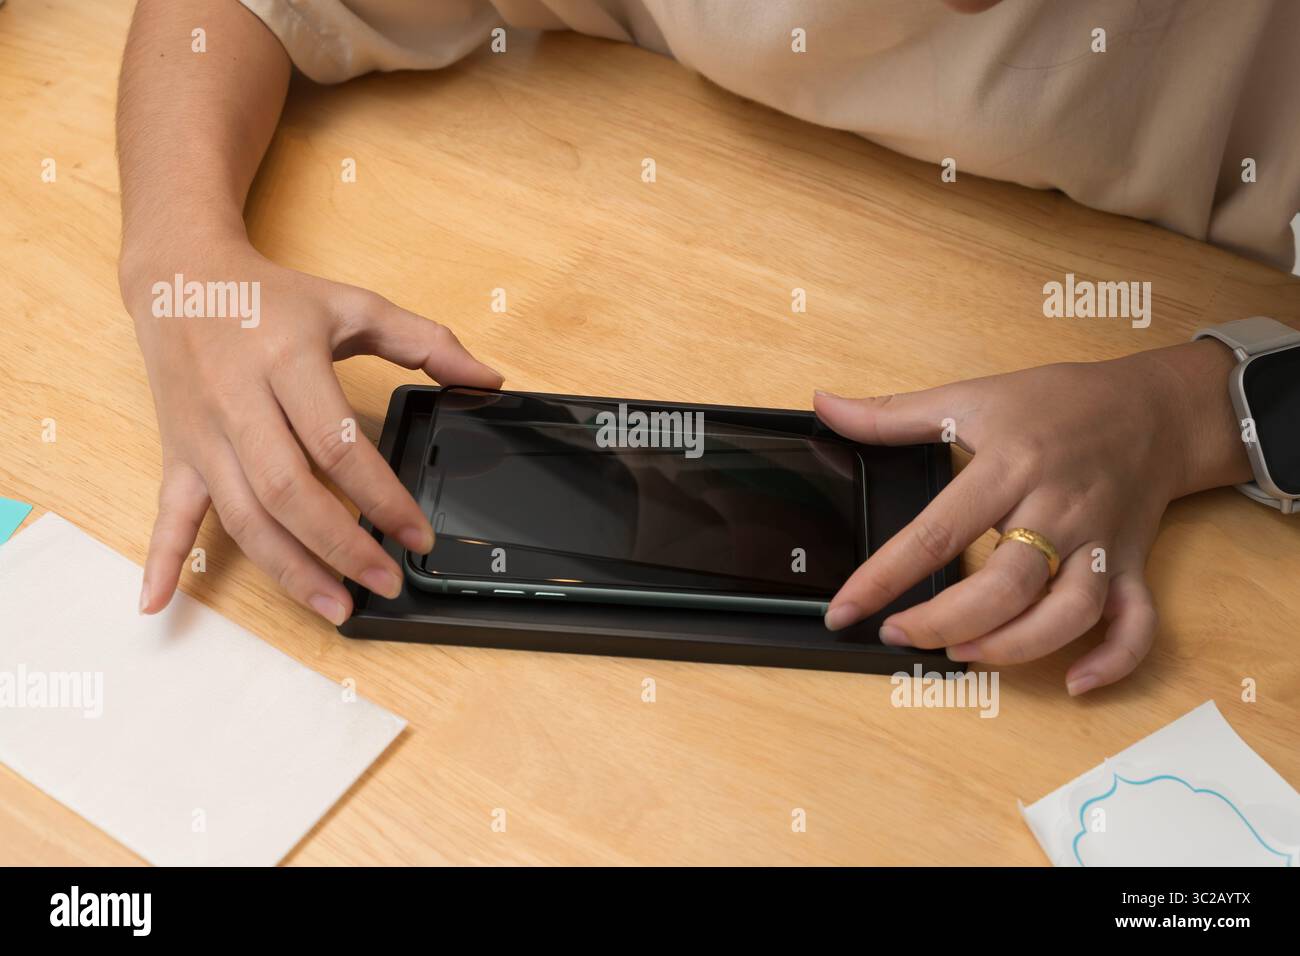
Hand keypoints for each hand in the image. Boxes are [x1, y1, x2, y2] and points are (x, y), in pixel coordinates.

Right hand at [121, 239, 501, 623]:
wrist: (180, 278)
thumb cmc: (273, 299)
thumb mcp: (354, 306)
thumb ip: (425, 341)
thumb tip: (488, 379)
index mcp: (288, 360)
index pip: (338, 443)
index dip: (382, 496)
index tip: (417, 535)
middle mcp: (239, 401)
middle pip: (288, 490)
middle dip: (340, 547)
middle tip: (385, 583)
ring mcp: (203, 432)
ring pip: (241, 514)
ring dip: (286, 569)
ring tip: (334, 607)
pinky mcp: (176, 451)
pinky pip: (168, 510)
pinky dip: (162, 559)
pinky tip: (160, 604)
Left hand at [814, 341, 1251, 693]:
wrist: (1154, 407)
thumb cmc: (1058, 402)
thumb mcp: (970, 396)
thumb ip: (891, 413)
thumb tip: (825, 405)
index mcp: (1010, 466)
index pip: (938, 531)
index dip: (884, 576)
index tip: (845, 609)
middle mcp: (1056, 509)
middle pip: (1006, 585)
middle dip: (946, 621)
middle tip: (897, 634)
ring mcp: (1097, 542)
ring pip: (1069, 612)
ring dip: (1016, 645)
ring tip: (963, 653)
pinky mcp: (1130, 565)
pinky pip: (1137, 623)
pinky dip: (1114, 660)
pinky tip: (1076, 683)